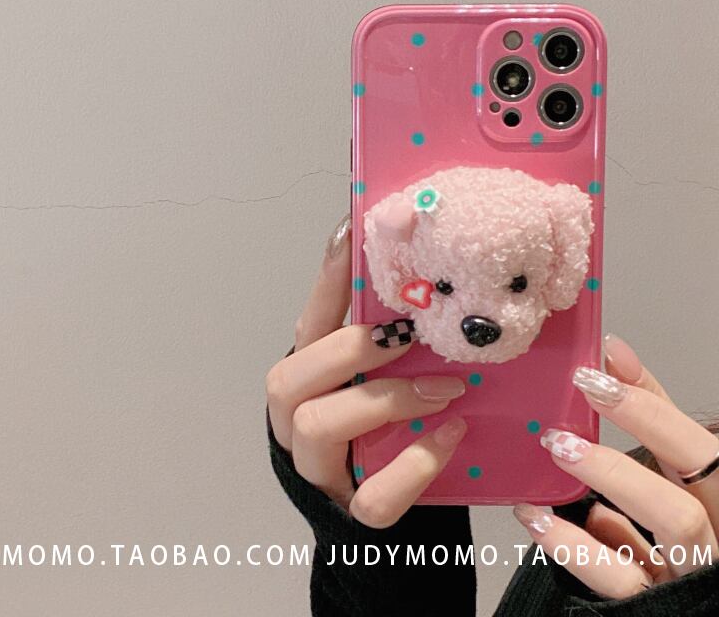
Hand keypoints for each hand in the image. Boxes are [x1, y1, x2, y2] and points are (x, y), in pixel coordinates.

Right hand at [266, 214, 466, 527]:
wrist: (376, 504)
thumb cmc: (376, 426)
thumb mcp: (375, 375)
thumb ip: (387, 340)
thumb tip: (424, 278)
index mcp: (304, 377)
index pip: (307, 322)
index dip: (326, 279)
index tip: (352, 232)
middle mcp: (295, 417)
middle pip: (290, 376)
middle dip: (350, 350)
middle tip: (408, 335)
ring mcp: (318, 467)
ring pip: (318, 426)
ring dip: (387, 399)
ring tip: (447, 388)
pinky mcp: (351, 510)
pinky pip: (374, 495)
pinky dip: (416, 464)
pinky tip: (452, 435)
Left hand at [514, 334, 718, 598]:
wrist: (675, 606)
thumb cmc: (672, 532)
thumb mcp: (666, 474)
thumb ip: (647, 420)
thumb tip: (613, 356)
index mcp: (715, 494)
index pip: (700, 441)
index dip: (655, 401)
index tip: (605, 363)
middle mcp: (715, 529)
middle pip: (700, 472)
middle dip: (647, 423)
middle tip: (587, 387)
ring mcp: (689, 569)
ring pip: (676, 522)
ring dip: (614, 475)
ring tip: (559, 445)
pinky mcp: (654, 602)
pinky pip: (621, 576)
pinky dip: (575, 545)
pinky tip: (537, 516)